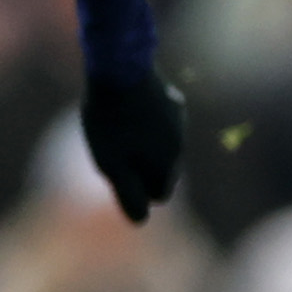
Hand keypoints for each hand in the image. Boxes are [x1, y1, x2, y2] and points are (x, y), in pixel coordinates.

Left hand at [80, 67, 185, 223]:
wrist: (121, 70)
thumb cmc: (110, 122)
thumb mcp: (112, 164)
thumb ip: (128, 193)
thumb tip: (141, 221)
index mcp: (168, 162)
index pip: (160, 193)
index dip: (137, 190)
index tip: (117, 175)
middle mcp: (180, 144)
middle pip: (162, 170)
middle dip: (140, 169)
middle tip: (112, 152)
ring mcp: (179, 120)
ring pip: (162, 145)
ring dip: (143, 145)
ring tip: (115, 129)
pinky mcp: (172, 100)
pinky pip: (160, 122)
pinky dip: (146, 124)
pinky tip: (125, 110)